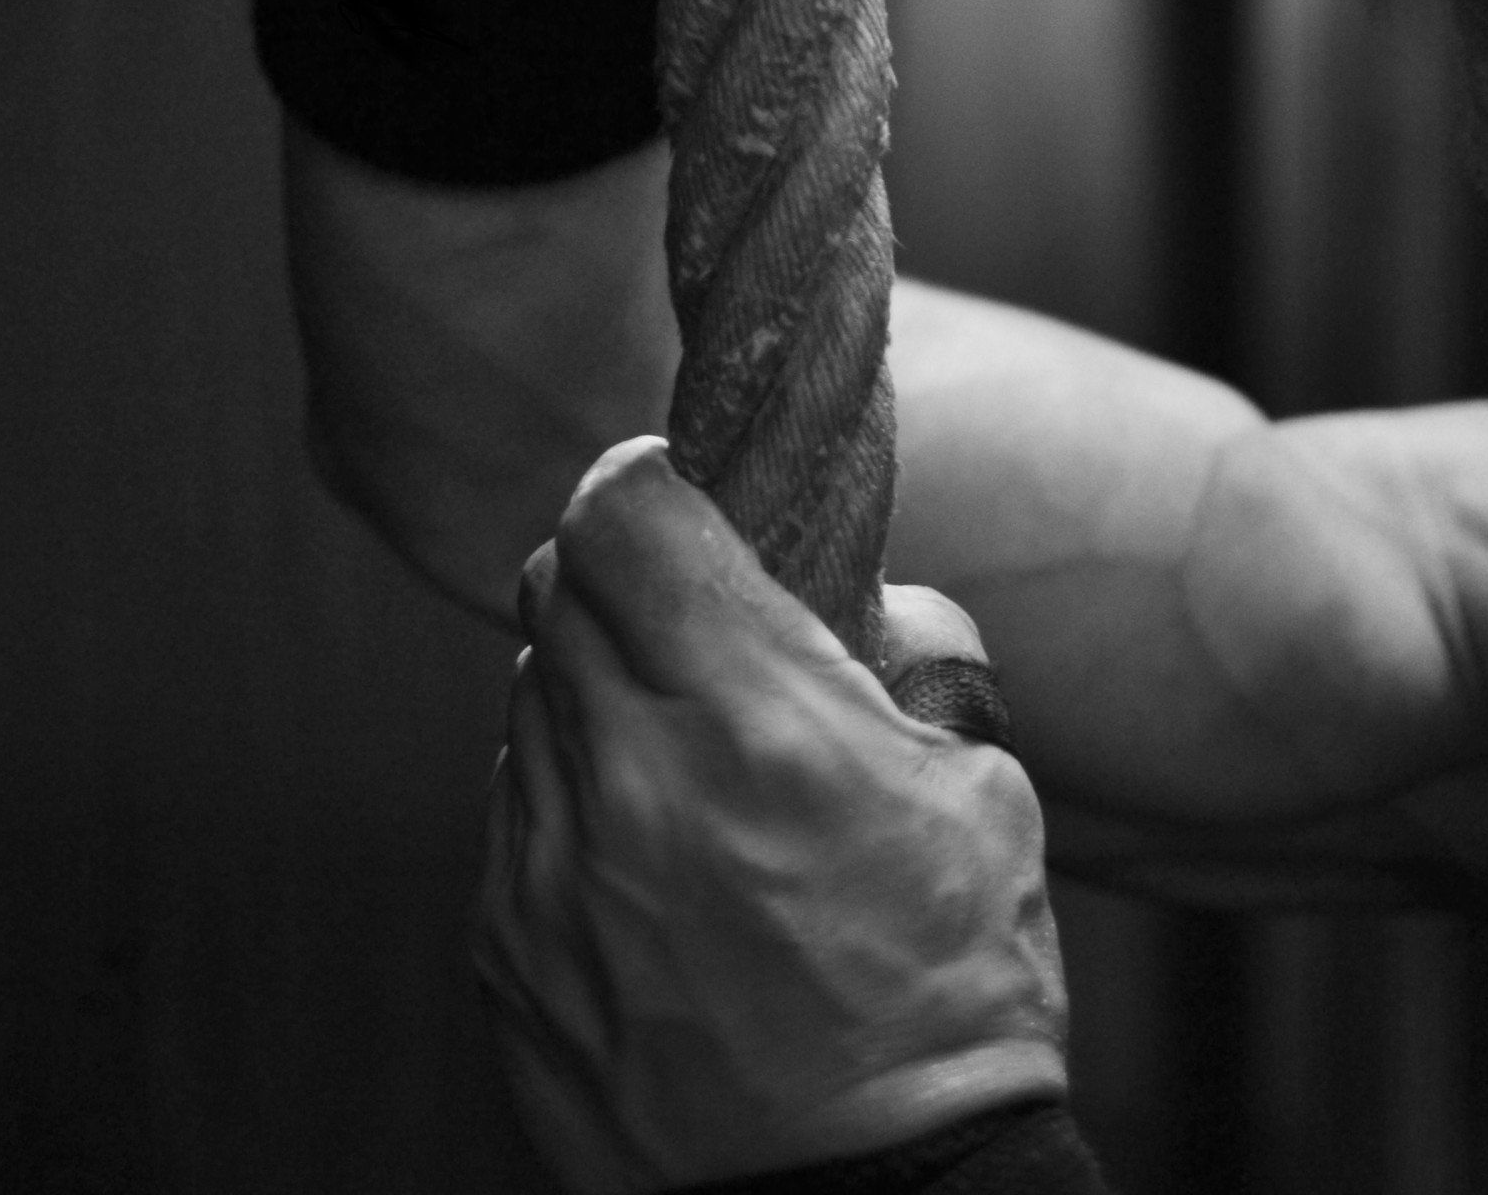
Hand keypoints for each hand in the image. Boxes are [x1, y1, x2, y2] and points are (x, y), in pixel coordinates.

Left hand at [475, 436, 1068, 1194]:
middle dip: (618, 575)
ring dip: (592, 692)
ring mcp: (548, 872)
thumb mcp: (985, 801)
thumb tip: (859, 592)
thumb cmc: (947, 1004)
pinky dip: (568, 805)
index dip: (648, 483)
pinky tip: (649, 865)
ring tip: (681, 762)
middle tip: (683, 614)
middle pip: (554, 582)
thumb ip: (917, 656)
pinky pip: (512, 816)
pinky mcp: (503, 955)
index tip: (681, 499)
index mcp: (756, 719)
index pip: (621, 509)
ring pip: (527, 695)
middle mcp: (630, 778)